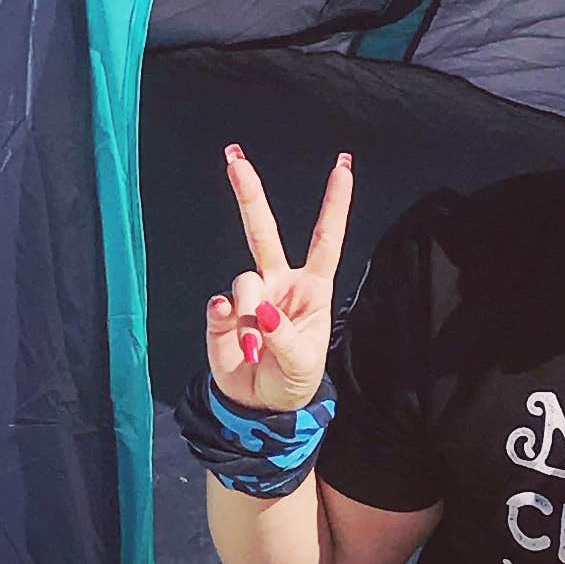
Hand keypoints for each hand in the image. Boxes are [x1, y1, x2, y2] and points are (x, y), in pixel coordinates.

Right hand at [207, 146, 353, 414]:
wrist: (261, 406)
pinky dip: (227, 320)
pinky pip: (221, 306)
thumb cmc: (294, 378)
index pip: (325, 239)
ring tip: (255, 348)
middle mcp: (278, 283)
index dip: (335, 203)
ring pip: (244, 282)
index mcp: (312, 287)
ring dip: (251, 313)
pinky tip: (234, 334)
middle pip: (263, 231)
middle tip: (233, 157)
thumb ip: (285, 336)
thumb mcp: (304, 362)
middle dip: (248, 193)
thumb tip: (260, 312)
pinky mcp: (222, 316)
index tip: (343, 166)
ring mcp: (249, 297)